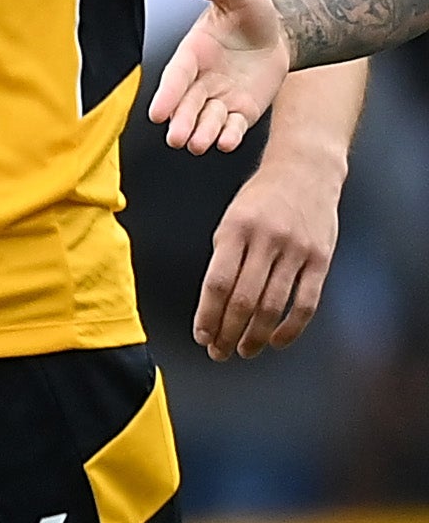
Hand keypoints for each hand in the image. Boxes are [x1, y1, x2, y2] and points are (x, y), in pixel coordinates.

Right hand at [150, 0, 289, 154]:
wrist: (278, 32)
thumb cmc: (252, 12)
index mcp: (192, 54)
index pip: (175, 78)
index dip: (166, 95)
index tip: (156, 114)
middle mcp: (200, 81)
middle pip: (186, 106)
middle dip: (181, 123)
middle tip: (176, 139)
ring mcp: (220, 98)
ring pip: (206, 121)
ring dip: (201, 134)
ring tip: (199, 144)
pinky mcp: (241, 111)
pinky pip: (233, 127)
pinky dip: (229, 136)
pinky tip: (226, 143)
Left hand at [195, 153, 338, 360]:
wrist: (305, 170)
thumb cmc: (261, 199)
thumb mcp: (231, 221)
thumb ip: (224, 260)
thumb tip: (214, 309)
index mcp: (235, 230)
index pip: (217, 284)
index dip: (207, 317)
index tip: (202, 337)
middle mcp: (267, 240)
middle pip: (243, 300)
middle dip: (227, 333)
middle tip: (219, 352)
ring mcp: (297, 250)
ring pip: (274, 306)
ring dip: (256, 335)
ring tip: (244, 350)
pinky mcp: (322, 258)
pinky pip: (307, 302)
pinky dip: (291, 328)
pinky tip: (277, 340)